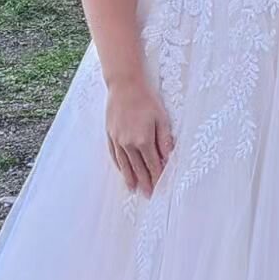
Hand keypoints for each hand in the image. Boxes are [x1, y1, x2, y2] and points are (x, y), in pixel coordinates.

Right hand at [106, 79, 174, 194]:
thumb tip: (168, 157)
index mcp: (143, 140)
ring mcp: (117, 140)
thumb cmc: (147, 99)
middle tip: (147, 194)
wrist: (125, 85)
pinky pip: (114, 155)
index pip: (152, 164)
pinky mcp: (110, 134)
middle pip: (138, 168)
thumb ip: (165, 140)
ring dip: (129, 177)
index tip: (159, 187)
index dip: (156, 176)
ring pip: (124, 164)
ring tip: (133, 188)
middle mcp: (129, 144)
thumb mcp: (162, 118)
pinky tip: (122, 170)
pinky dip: (119, 165)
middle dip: (144, 182)